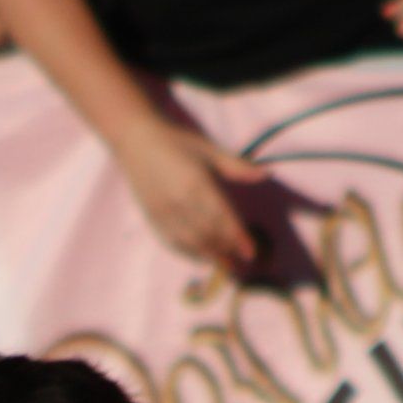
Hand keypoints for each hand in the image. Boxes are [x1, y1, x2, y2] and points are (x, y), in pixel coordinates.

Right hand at [116, 114, 264, 274]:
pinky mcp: (152, 217)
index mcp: (197, 184)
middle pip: (208, 234)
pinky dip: (188, 253)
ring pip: (190, 242)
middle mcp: (180, 203)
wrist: (135, 138)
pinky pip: (172, 242)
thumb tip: (266, 174)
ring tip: (224, 263)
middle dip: (226, 250)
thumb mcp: (209, 149)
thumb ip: (237, 166)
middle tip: (241, 261)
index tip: (250, 253)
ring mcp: (164, 213)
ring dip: (209, 255)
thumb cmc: (176, 140)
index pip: (222, 218)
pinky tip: (200, 257)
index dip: (238, 237)